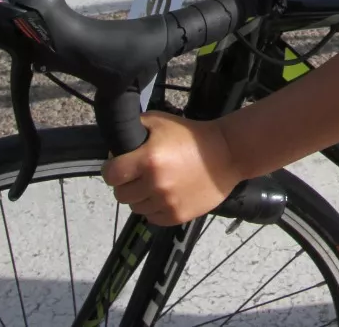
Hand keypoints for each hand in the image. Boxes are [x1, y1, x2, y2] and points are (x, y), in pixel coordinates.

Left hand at [103, 113, 242, 226]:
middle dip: (126, 184)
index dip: (112, 170)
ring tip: (156, 185)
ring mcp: (166, 202)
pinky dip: (155, 209)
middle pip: (120, 194)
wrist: (227, 153)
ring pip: (136, 208)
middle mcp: (154, 183)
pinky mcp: (177, 216)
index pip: (111, 174)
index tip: (119, 167)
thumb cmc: (192, 136)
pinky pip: (152, 218)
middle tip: (138, 175)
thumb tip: (116, 144)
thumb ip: (136, 128)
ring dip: (141, 197)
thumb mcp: (162, 121)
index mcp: (147, 159)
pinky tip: (166, 195)